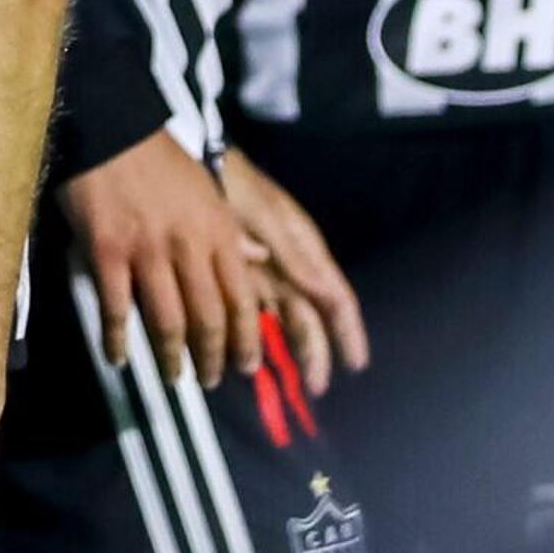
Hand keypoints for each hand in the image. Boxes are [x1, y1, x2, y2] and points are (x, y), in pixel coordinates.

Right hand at [56, 130, 261, 390]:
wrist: (109, 129)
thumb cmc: (158, 159)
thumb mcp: (205, 191)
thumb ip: (227, 230)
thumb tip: (257, 257)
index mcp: (217, 231)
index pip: (241, 299)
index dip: (245, 339)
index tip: (246, 365)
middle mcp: (188, 246)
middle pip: (209, 318)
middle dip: (214, 356)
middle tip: (212, 379)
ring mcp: (146, 251)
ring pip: (168, 321)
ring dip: (173, 357)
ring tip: (175, 376)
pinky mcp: (107, 252)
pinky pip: (117, 308)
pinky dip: (119, 340)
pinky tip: (119, 359)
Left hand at [220, 143, 371, 397]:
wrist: (196, 164)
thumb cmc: (239, 186)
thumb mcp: (269, 219)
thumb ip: (296, 256)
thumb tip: (325, 293)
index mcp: (306, 252)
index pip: (336, 300)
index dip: (348, 333)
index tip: (356, 364)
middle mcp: (290, 267)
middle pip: (308, 318)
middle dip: (313, 353)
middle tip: (313, 388)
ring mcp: (264, 272)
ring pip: (281, 321)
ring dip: (284, 350)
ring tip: (285, 382)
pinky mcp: (236, 274)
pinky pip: (250, 312)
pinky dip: (252, 335)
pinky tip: (246, 358)